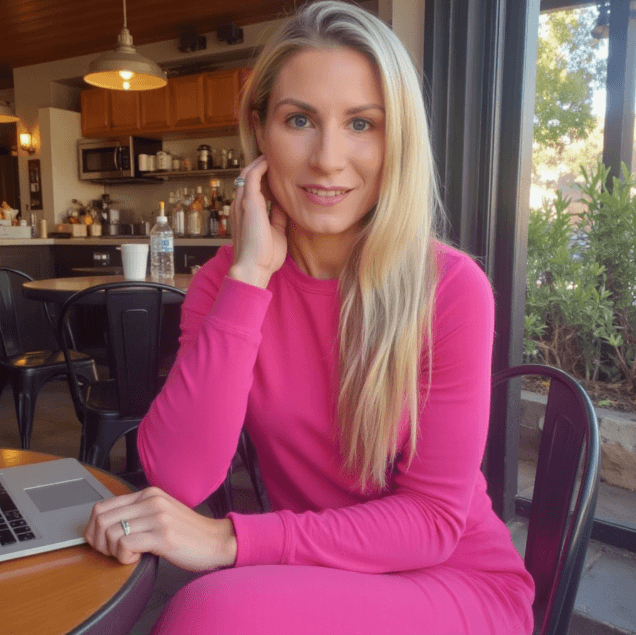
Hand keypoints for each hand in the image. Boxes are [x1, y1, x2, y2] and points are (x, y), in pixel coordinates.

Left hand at [84, 486, 236, 570]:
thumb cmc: (187, 533)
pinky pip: (126, 545)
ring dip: (112, 552)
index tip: (100, 543)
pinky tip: (136, 559)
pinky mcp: (163, 535)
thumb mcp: (161, 514)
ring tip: (126, 556)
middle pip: (101, 518)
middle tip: (111, 553)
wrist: (216, 541)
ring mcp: (158, 517)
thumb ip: (138, 513)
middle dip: (98, 541)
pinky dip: (123, 557)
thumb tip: (105, 526)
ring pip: (111, 533)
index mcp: (149, 494)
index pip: (103, 506)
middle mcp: (152, 501)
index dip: (93, 529)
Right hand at [229, 155, 287, 287]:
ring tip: (272, 154)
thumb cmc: (265, 257)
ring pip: (247, 174)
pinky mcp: (248, 203)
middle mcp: (239, 206)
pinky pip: (252, 177)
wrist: (254, 268)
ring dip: (259, 163)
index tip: (275, 172)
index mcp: (245, 214)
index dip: (262, 179)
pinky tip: (270, 160)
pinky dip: (260, 166)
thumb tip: (284, 204)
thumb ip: (277, 217)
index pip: (250, 189)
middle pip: (246, 178)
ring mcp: (242, 203)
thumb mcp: (276, 232)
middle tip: (274, 158)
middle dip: (259, 166)